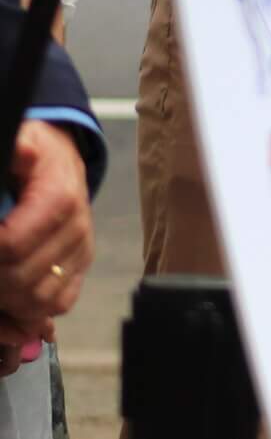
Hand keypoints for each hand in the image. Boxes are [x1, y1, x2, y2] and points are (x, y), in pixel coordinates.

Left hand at [0, 124, 88, 330]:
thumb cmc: (34, 154)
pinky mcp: (82, 265)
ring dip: (7, 301)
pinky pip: (60, 302)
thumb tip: (21, 151)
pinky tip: (10, 297)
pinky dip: (30, 310)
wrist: (63, 161)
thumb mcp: (23, 141)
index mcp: (60, 197)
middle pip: (22, 278)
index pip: (13, 245)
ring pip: (40, 299)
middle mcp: (77, 227)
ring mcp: (81, 249)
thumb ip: (18, 148)